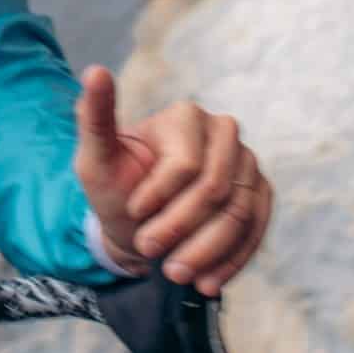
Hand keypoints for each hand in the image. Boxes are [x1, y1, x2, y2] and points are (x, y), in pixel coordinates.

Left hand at [74, 66, 272, 296]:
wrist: (137, 224)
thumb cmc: (115, 187)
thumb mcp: (95, 158)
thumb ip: (93, 117)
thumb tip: (95, 70)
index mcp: (186, 116)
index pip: (185, 164)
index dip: (159, 196)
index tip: (133, 214)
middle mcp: (224, 133)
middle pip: (216, 190)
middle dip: (181, 228)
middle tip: (150, 252)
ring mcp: (248, 164)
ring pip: (239, 213)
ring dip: (207, 251)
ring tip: (177, 275)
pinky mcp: (260, 194)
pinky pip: (257, 230)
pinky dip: (233, 260)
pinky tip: (206, 282)